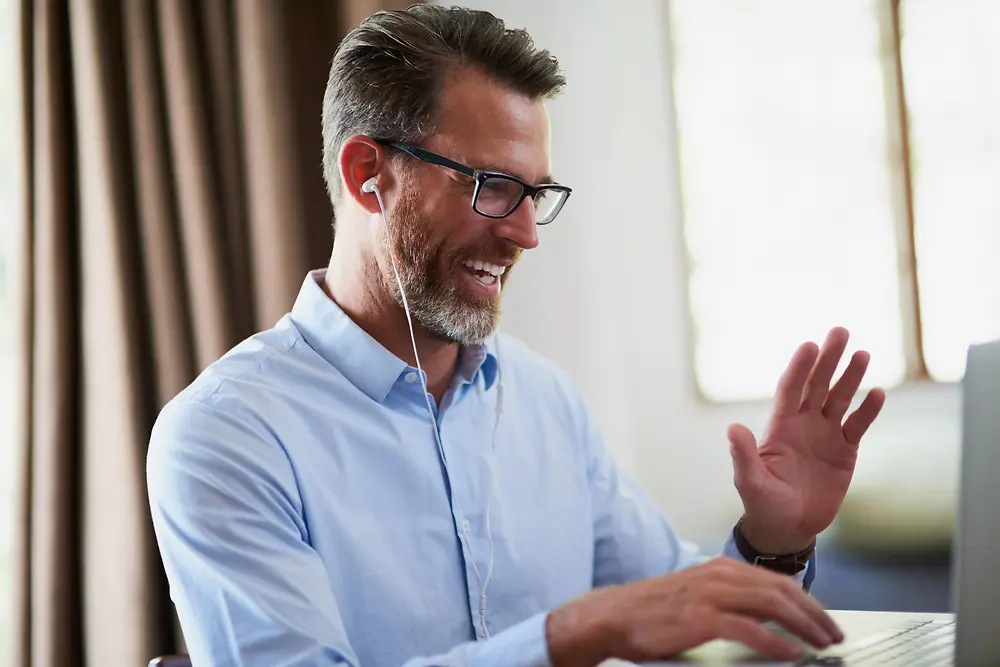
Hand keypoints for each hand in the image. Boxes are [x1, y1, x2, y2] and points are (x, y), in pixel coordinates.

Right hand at [545, 558, 843, 665]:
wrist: (614, 615)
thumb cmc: (653, 612)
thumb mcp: (696, 596)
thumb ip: (729, 601)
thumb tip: (764, 619)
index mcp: (720, 569)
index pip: (775, 580)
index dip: (807, 601)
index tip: (825, 620)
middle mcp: (719, 575)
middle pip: (781, 590)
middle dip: (814, 614)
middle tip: (834, 635)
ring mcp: (710, 595)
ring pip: (772, 605)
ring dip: (804, 626)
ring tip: (822, 644)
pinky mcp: (701, 618)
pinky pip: (749, 629)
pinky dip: (775, 642)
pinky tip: (791, 653)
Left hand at [729, 327, 885, 552]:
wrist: (787, 527)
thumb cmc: (763, 503)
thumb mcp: (750, 481)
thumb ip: (743, 456)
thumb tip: (733, 429)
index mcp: (780, 426)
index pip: (791, 388)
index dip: (799, 367)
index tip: (809, 346)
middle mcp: (804, 424)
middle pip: (817, 384)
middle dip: (828, 359)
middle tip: (840, 331)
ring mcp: (825, 435)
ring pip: (839, 399)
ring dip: (850, 377)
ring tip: (863, 354)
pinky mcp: (845, 451)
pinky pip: (858, 425)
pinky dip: (868, 410)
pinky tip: (878, 393)